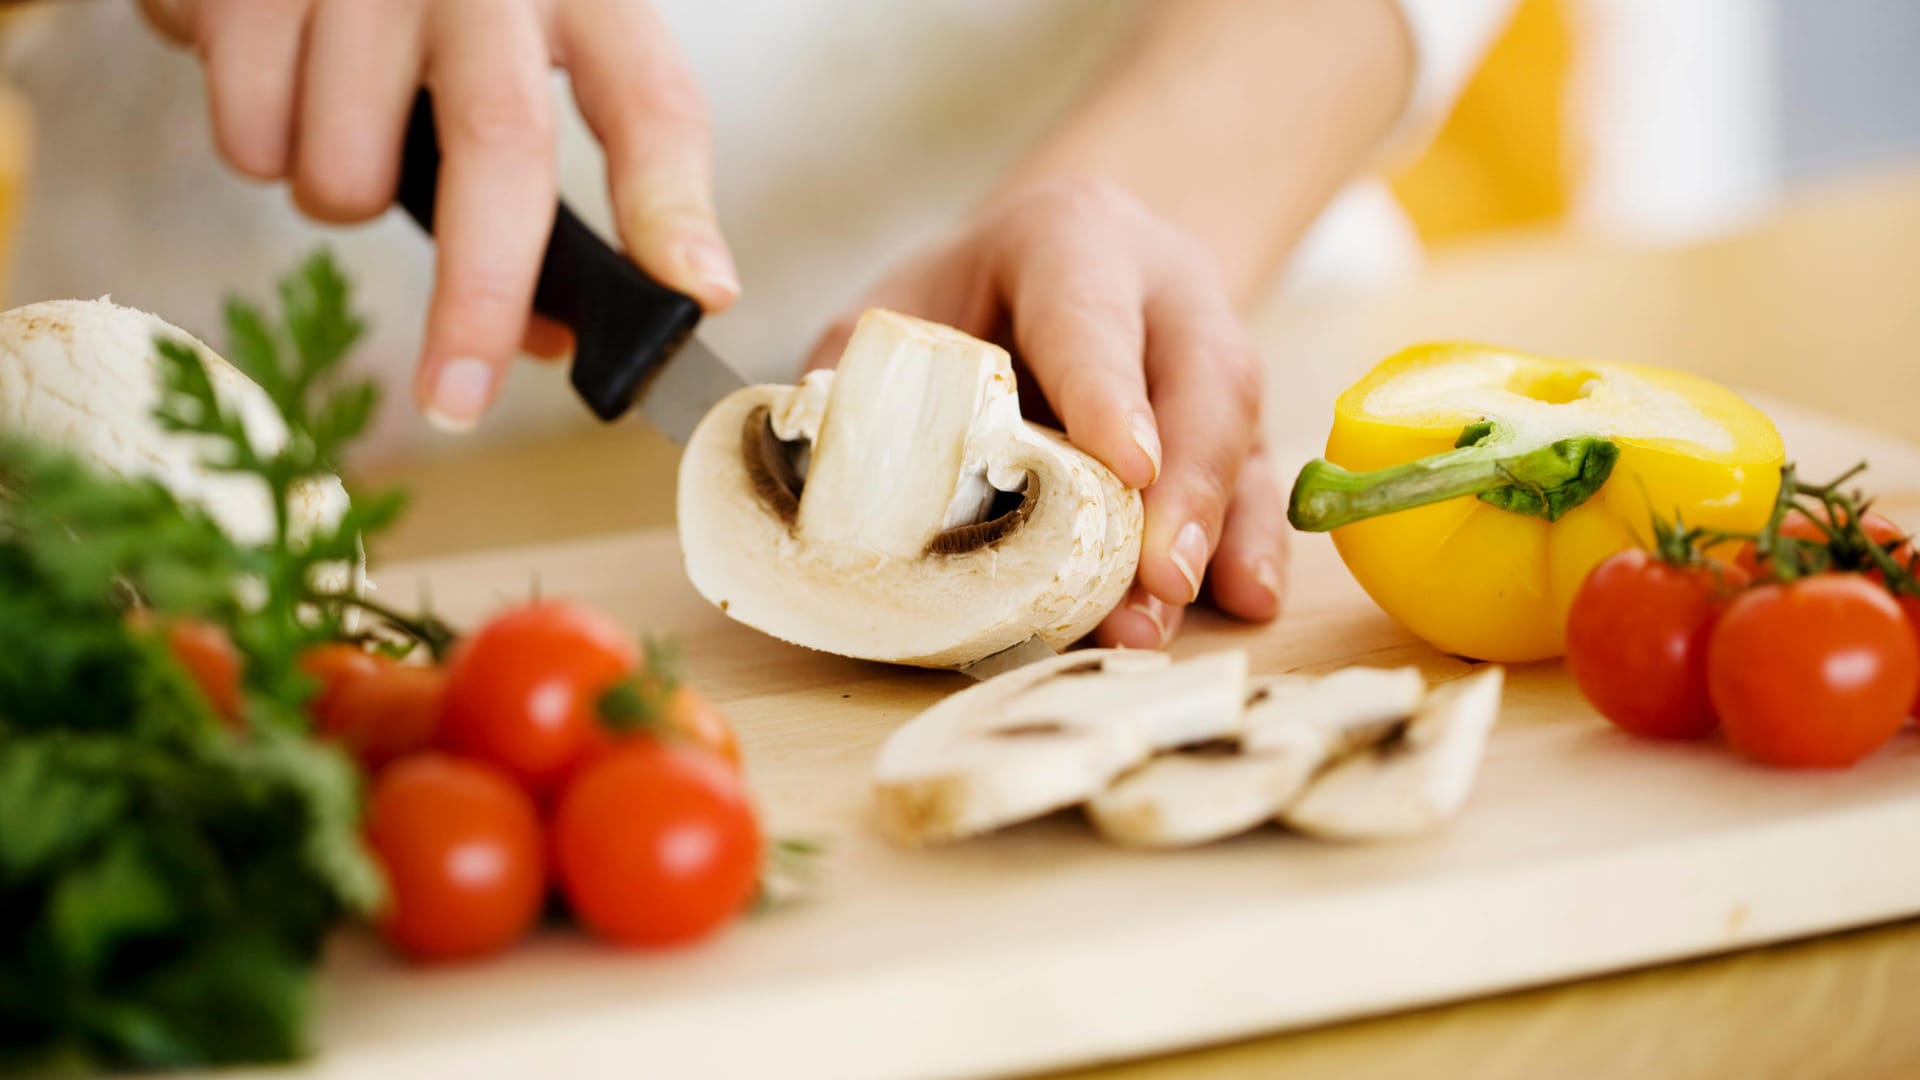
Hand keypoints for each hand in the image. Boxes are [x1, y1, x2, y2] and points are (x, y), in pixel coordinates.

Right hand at [140, 0, 738, 430]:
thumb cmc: (421, 4)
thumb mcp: (510, 57)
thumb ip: (540, 185)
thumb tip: (545, 340)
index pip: (651, 104)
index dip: (674, 207)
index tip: (698, 294)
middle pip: (501, 146)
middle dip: (480, 296)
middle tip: (460, 398)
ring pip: (349, 168)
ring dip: (339, 199)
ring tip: (338, 132)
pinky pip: (252, 138)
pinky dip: (261, 151)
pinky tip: (276, 85)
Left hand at [804, 178, 1288, 647]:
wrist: (1056, 263)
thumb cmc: (965, 298)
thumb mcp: (899, 310)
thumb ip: (861, 382)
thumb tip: (816, 482)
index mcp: (1071, 240)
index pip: (1092, 316)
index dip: (1108, 392)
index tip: (1126, 468)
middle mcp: (1164, 287)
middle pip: (1199, 379)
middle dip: (1184, 486)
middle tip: (1158, 580)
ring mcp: (1213, 348)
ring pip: (1239, 431)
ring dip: (1214, 529)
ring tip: (1173, 614)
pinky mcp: (1239, 414)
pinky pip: (1262, 474)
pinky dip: (1255, 541)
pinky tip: (1247, 600)